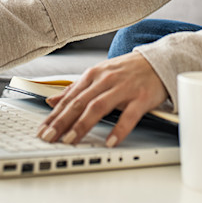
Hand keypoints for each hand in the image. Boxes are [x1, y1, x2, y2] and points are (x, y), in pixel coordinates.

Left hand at [36, 52, 167, 147]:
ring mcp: (123, 88)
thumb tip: (52, 101)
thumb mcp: (98, 75)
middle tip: (50, 136)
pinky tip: (110, 141)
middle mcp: (106, 80)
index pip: (69, 98)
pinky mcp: (141, 97)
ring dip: (83, 125)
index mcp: (93, 75)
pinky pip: (129, 116)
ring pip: (98, 107)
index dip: (54, 115)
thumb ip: (75, 89)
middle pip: (79, 102)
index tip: (43, 129)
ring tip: (71, 140)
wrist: (158, 61)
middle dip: (62, 121)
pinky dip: (119, 129)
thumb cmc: (127, 70)